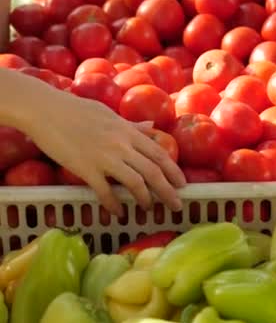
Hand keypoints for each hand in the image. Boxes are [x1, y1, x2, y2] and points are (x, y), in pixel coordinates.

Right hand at [23, 90, 185, 215]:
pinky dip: (114, 204)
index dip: (174, 171)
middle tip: (176, 206)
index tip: (183, 184)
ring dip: (145, 199)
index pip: (160, 154)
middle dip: (168, 191)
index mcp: (129, 131)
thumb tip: (151, 126)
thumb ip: (132, 125)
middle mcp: (122, 144)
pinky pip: (105, 191)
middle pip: (154, 171)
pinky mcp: (86, 168)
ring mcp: (105, 157)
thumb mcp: (110, 114)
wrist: (46, 110)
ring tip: (149, 209)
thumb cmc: (77, 110)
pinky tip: (118, 212)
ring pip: (136, 182)